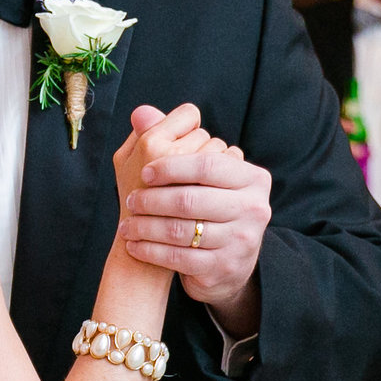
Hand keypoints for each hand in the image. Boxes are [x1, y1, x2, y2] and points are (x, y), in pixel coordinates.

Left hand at [118, 106, 271, 320]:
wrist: (228, 263)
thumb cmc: (210, 207)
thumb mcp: (202, 176)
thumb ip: (171, 139)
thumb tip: (140, 112)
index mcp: (253, 178)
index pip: (208, 165)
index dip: (172, 166)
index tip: (145, 172)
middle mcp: (255, 208)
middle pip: (192, 199)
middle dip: (153, 200)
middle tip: (130, 200)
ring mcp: (242, 240)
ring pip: (182, 230)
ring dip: (146, 227)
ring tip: (125, 225)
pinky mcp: (225, 267)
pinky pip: (178, 257)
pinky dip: (151, 251)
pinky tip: (134, 245)